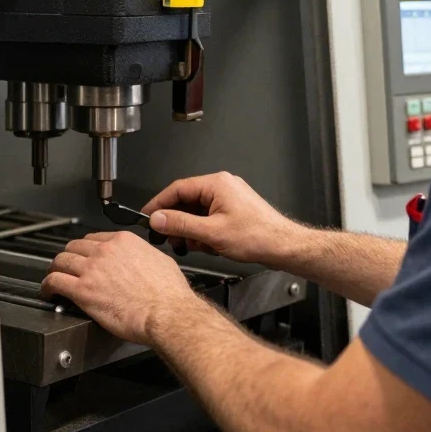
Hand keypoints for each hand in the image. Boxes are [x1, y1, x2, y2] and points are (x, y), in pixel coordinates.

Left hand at [41, 231, 194, 345]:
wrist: (166, 313)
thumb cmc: (169, 294)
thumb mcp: (161, 262)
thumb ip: (144, 256)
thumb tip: (143, 261)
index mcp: (123, 242)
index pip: (95, 238)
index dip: (87, 249)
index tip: (85, 257)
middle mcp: (105, 251)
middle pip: (74, 247)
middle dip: (69, 257)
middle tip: (68, 268)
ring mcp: (92, 269)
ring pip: (61, 261)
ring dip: (56, 270)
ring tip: (55, 279)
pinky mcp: (83, 290)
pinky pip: (55, 281)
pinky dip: (47, 286)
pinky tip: (49, 292)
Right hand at [143, 171, 300, 266]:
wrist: (283, 246)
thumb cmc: (257, 236)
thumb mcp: (212, 233)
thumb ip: (181, 224)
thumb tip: (158, 218)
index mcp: (216, 184)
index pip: (177, 189)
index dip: (159, 204)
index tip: (147, 216)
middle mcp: (222, 186)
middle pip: (186, 201)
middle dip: (177, 222)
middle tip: (168, 238)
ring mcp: (229, 198)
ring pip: (197, 212)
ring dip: (192, 230)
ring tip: (194, 245)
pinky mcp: (233, 210)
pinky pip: (209, 218)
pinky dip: (204, 232)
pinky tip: (208, 246)